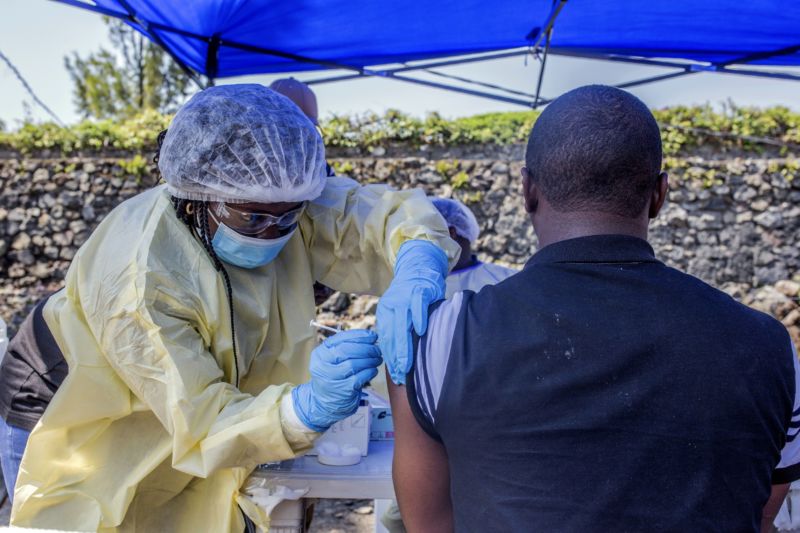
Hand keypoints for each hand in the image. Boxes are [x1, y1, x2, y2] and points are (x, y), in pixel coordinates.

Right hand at [292, 329, 380, 431]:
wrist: (324, 402)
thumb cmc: (333, 376)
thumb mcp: (332, 360)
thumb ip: (347, 347)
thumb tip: (370, 337)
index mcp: (320, 353)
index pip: (340, 339)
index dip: (359, 336)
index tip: (372, 336)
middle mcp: (322, 365)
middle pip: (347, 351)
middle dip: (366, 348)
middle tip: (377, 349)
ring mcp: (331, 379)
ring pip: (353, 364)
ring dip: (370, 360)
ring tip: (377, 359)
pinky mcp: (342, 390)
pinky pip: (359, 378)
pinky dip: (369, 372)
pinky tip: (373, 370)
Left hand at [376, 240, 448, 384]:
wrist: (418, 267)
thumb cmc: (412, 297)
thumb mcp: (400, 313)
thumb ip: (399, 331)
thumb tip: (400, 359)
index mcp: (385, 313)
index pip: (385, 339)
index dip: (390, 358)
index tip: (396, 375)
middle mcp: (391, 306)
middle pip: (391, 335)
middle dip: (395, 357)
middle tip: (400, 374)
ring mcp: (404, 298)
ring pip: (402, 325)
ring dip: (404, 345)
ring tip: (407, 363)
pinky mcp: (419, 291)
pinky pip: (417, 307)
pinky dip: (418, 319)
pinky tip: (421, 332)